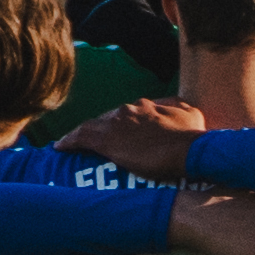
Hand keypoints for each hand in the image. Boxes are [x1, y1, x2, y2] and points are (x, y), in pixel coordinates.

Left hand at [62, 99, 207, 183]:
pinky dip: (70, 141)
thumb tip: (179, 109)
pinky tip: (60, 147)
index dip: (122, 123)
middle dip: (103, 130)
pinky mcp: (108, 140)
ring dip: (83, 134)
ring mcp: (117, 123)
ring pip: (92, 125)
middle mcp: (130, 109)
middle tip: (99, 145)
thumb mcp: (191, 115)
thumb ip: (180, 110)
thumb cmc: (193, 137)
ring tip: (72, 145)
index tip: (119, 133)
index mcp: (148, 105)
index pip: (128, 112)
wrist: (189, 150)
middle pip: (109, 118)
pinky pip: (81, 137)